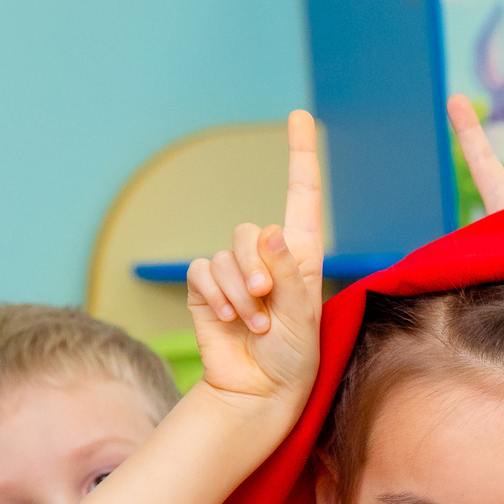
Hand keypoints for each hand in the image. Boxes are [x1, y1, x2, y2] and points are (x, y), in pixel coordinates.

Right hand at [183, 110, 324, 405]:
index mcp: (302, 256)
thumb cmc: (294, 357)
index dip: (300, 154)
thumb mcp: (302, 318)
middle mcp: (267, 257)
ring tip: (255, 324)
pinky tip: (227, 321)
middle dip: (256, 271)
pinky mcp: (205, 287)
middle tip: (268, 307)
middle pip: (248, 232)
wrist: (259, 389)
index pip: (302, 195)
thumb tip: (270, 232)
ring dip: (238, 294)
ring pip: (224, 255)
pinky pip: (201, 272)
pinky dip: (214, 297)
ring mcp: (234, 271)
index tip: (300, 115)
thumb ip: (289, 275)